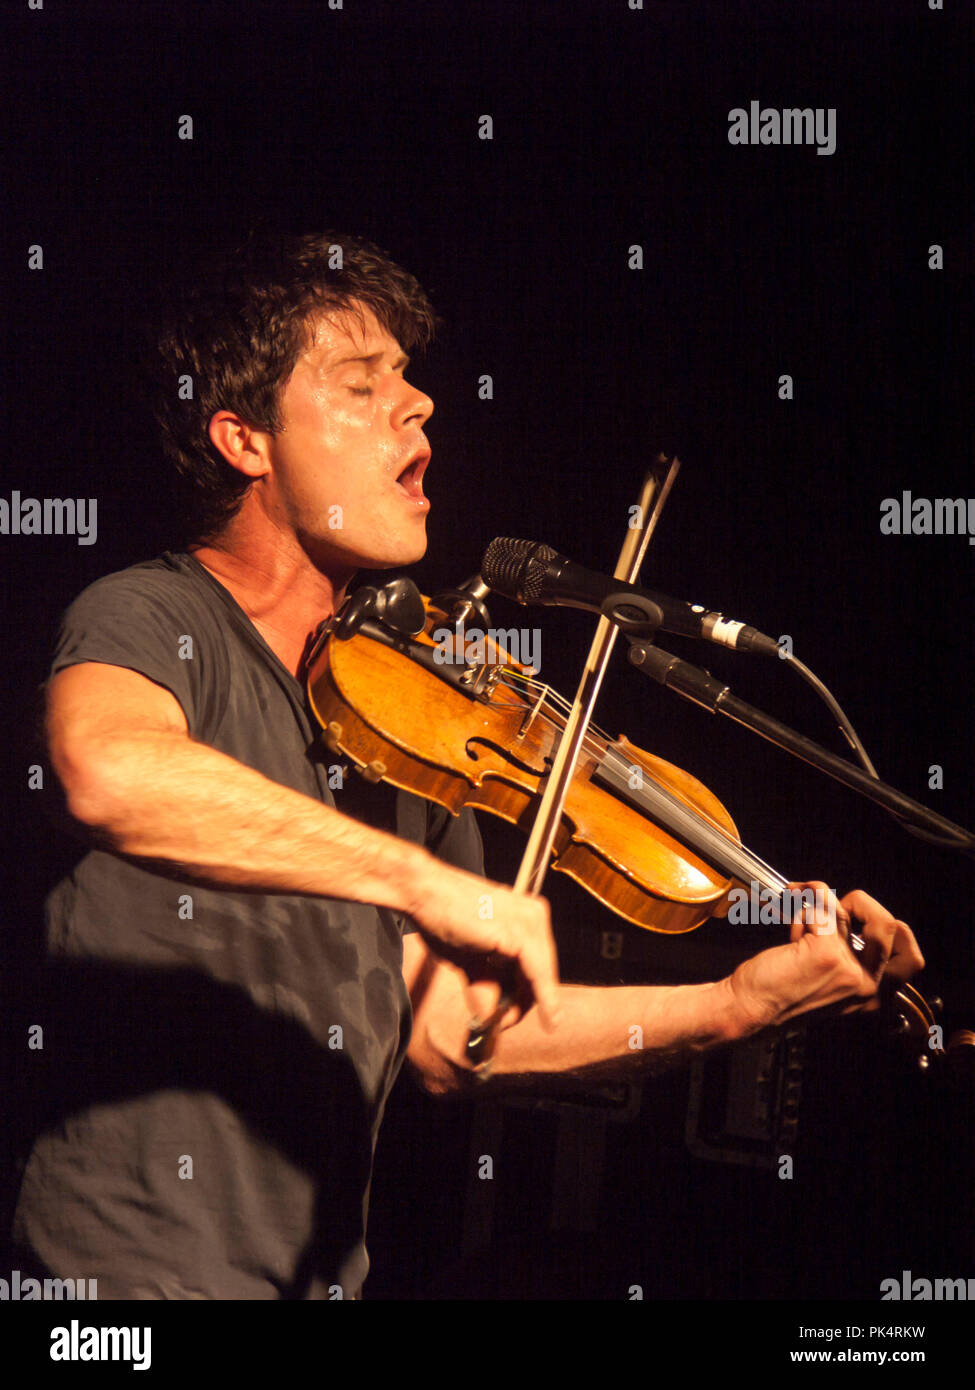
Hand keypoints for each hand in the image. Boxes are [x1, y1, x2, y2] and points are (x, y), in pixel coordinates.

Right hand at [406, 859, 560, 1032]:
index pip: (539, 962)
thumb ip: (485, 982)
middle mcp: (534, 914)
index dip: (530, 993)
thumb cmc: (442, 917)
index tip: (514, 1014)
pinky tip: (546, 1016)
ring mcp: (529, 922)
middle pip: (544, 970)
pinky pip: (537, 976)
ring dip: (527, 1005)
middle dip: (526, 1002)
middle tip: (504, 1022)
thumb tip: (491, 1014)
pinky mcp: (518, 934)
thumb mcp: (469, 958)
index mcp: (527, 914)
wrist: (425, 893)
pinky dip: (542, 999)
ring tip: (504, 1021)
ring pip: (542, 976)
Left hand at [727, 881, 923, 1034]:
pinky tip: (788, 920)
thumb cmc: (776, 996)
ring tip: (797, 912)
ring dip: (816, 902)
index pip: (911, 959)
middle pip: (892, 926)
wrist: (749, 1010)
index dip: (893, 931)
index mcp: (869, 993)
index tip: (865, 920)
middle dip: (863, 904)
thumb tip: (840, 913)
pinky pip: (819, 905)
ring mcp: (848, 967)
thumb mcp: (824, 984)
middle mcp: (865, 984)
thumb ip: (843, 957)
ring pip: (846, 908)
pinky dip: (801, 904)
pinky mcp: (825, 952)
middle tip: (834, 907)